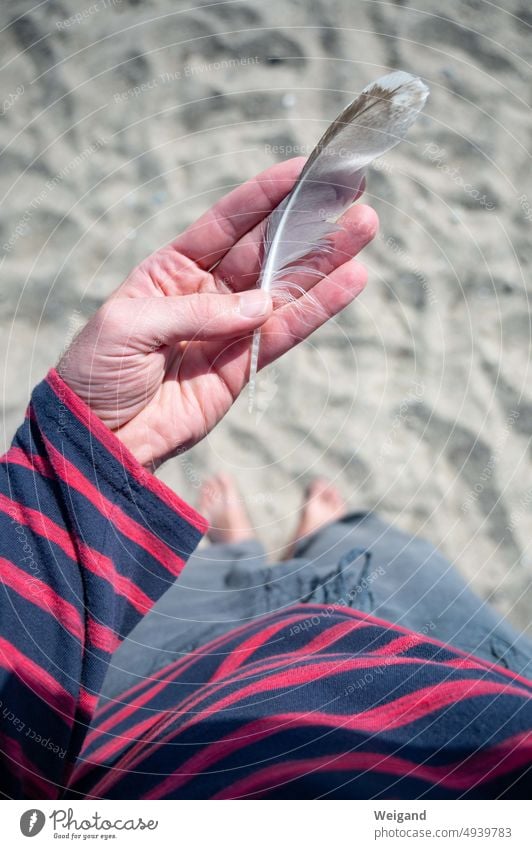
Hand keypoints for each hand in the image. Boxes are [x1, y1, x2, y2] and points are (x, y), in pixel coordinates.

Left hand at [58, 158, 377, 468]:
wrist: (101, 440)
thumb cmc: (98, 373)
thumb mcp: (130, 327)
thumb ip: (195, 312)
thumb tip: (261, 304)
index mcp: (170, 270)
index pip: (225, 223)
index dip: (264, 196)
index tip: (304, 169)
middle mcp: (206, 293)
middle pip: (265, 250)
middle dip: (307, 221)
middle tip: (351, 192)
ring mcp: (229, 329)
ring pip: (286, 288)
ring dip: (325, 259)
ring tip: (364, 227)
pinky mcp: (244, 367)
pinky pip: (286, 333)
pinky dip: (318, 310)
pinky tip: (349, 281)